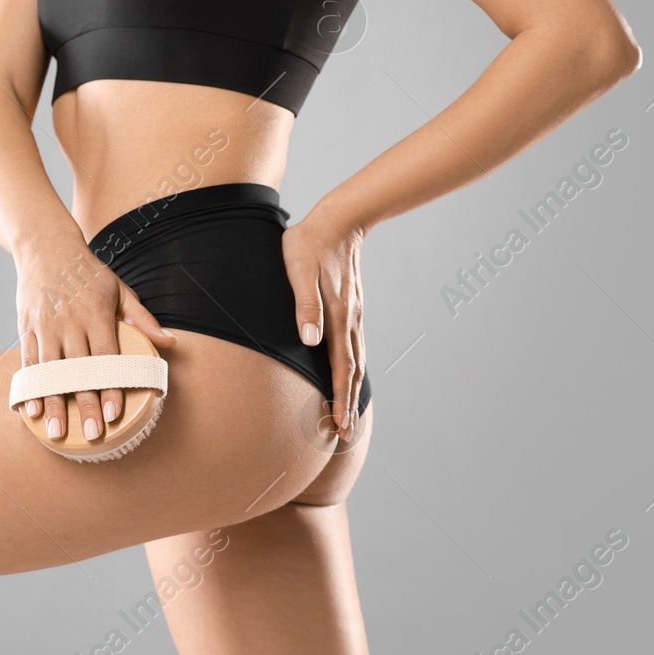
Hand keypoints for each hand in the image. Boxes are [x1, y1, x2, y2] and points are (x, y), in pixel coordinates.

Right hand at [14, 233, 176, 441]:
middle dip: (85, 404)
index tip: (114, 412)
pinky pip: (28, 362)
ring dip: (54, 403)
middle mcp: (70, 321)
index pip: (105, 356)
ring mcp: (46, 325)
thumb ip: (143, 319)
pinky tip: (32, 410)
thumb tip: (171, 342)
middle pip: (78, 370)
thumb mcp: (119, 289)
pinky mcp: (27, 327)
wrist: (46, 246)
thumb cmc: (88, 272)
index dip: (110, 385)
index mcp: (96, 313)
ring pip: (50, 371)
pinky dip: (30, 387)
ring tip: (58, 432)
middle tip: (92, 434)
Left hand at [283, 203, 366, 442]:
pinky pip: (354, 346)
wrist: (337, 220)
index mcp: (337, 314)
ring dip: (352, 389)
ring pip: (356, 359)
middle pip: (352, 370)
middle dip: (348, 403)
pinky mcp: (351, 308)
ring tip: (348, 414)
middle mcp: (349, 319)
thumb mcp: (298, 270)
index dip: (339, 397)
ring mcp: (353, 314)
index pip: (340, 366)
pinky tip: (350, 375)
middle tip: (347, 435)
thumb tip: (309, 341)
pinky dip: (354, 368)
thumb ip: (304, 305)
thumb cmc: (308, 244)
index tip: (339, 425)